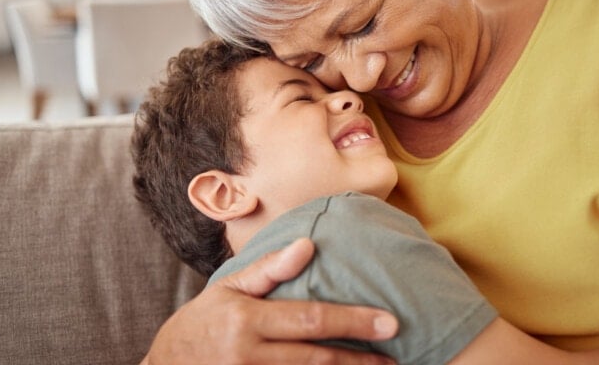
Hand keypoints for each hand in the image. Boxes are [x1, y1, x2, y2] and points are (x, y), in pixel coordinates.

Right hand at [144, 238, 398, 364]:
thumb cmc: (202, 323)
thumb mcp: (228, 288)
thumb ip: (268, 269)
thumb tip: (308, 245)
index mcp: (248, 320)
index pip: (310, 320)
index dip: (352, 321)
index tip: (388, 322)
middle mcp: (251, 355)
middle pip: (316, 358)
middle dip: (361, 359)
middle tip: (396, 358)